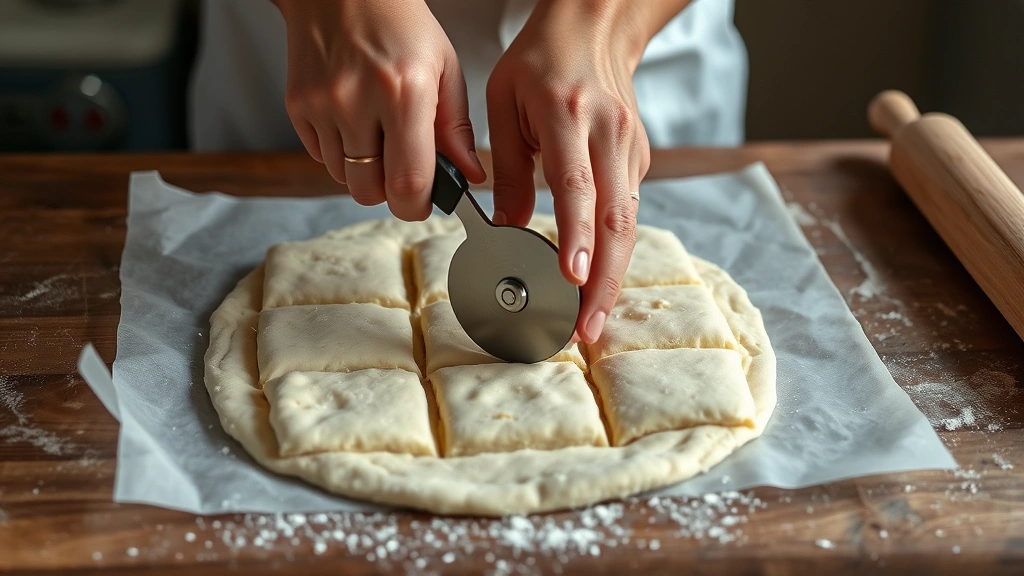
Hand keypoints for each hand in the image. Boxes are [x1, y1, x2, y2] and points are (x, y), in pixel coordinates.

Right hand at [273, 0, 485, 220]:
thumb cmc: (398, 23)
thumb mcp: (443, 68)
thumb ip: (456, 129)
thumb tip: (469, 175)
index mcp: (404, 92)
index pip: (408, 182)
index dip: (418, 205)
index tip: (425, 200)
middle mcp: (357, 101)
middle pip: (369, 191)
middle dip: (390, 193)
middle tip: (403, 169)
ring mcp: (322, 105)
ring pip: (343, 179)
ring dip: (364, 172)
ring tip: (378, 136)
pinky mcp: (298, 106)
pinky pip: (320, 158)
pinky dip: (340, 153)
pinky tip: (354, 123)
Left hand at [486, 0, 651, 342]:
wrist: (593, 29)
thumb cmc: (540, 62)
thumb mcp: (504, 104)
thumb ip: (507, 168)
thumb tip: (508, 228)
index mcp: (567, 114)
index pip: (576, 186)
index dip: (576, 236)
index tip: (573, 279)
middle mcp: (608, 133)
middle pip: (617, 220)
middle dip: (604, 282)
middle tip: (587, 328)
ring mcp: (630, 148)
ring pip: (628, 224)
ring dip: (613, 277)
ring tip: (590, 321)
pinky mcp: (638, 160)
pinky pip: (626, 212)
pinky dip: (612, 252)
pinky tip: (595, 282)